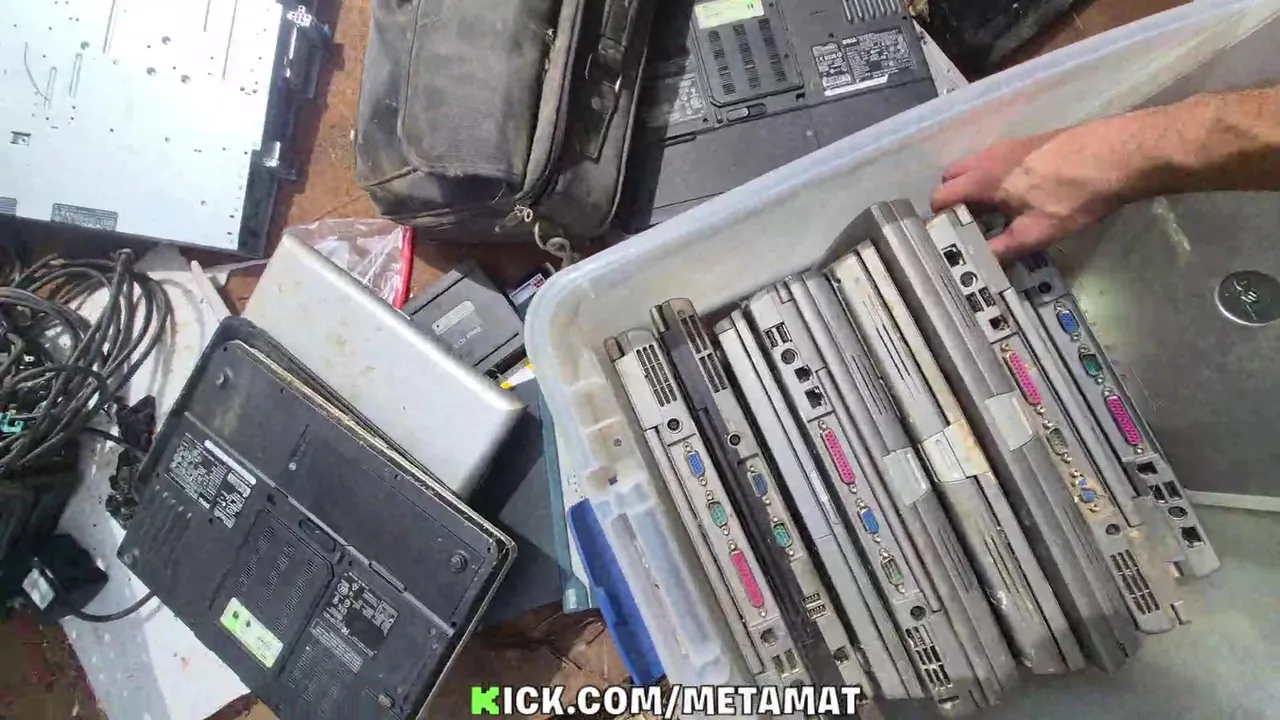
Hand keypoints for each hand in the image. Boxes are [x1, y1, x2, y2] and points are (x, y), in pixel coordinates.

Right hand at [931, 122, 1135, 256]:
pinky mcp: (1033, 142)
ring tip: (998, 214)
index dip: (939, 218)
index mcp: (983, 178)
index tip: (951, 238)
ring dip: (977, 189)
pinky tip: (1023, 196)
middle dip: (954, 201)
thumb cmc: (1074, 195)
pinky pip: (999, 162)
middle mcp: (990, 156)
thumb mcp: (1037, 232)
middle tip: (973, 226)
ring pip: (977, 167)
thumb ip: (1003, 248)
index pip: (941, 195)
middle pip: (953, 177)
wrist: (1120, 154)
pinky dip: (997, 179)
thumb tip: (981, 263)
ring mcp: (1011, 145)